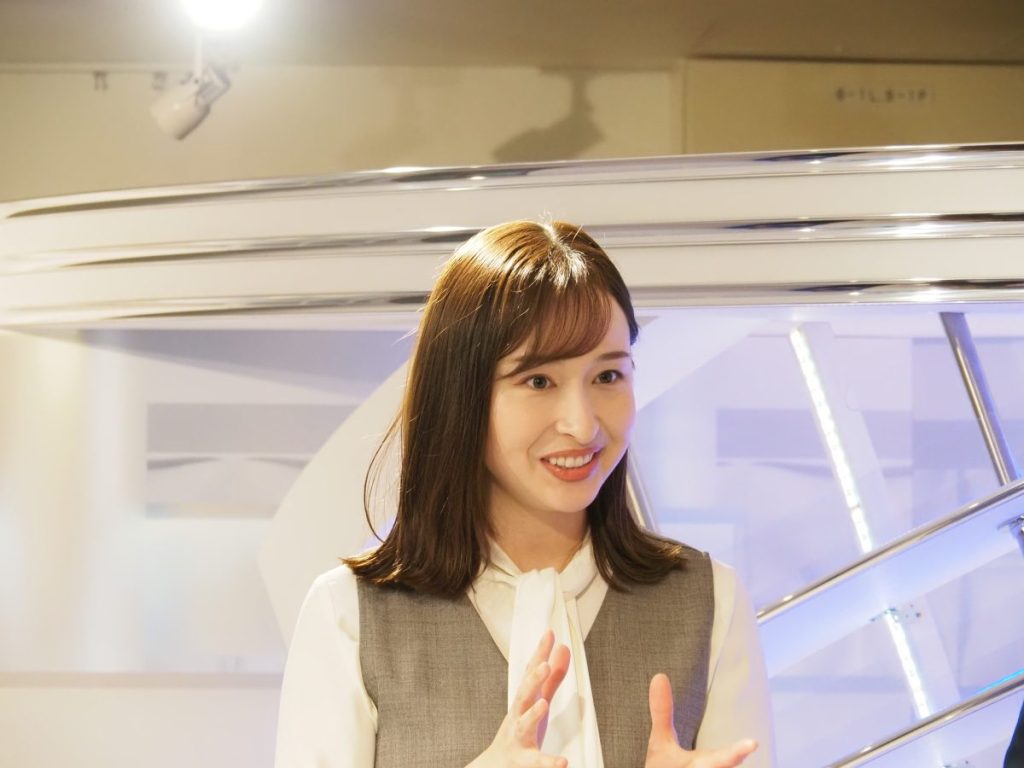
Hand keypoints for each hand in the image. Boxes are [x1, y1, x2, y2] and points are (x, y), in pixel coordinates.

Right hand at [468, 629, 571, 767]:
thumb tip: (563, 649)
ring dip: (532, 715)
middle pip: (523, 695)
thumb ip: (552, 679)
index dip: (539, 654)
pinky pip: (537, 762)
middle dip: (532, 681)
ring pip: (523, 726)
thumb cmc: (519, 731)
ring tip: (543, 704)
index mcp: (523, 701)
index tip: (548, 633)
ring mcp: (518, 739)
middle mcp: (517, 716)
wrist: (496, 766)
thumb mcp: (536, 702)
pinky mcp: (524, 762)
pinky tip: (562, 763)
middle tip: (544, 665)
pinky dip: (548, 763)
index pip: (531, 673)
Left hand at [646, 673, 757, 767]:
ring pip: (704, 767)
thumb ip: (662, 711)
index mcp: (705, 764)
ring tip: (689, 760)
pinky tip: (677, 764)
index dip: (736, 752)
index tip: (753, 743)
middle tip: (746, 745)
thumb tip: (659, 675)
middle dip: (725, 760)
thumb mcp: (660, 740)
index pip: (723, 759)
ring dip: (691, 764)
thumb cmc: (665, 766)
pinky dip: (674, 767)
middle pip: (716, 765)